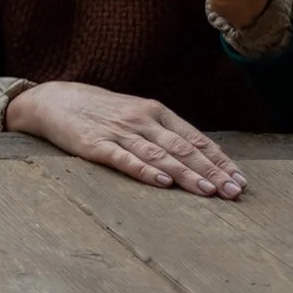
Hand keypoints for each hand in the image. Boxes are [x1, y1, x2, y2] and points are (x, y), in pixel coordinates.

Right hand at [6, 80, 245, 197]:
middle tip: (233, 192)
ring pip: (160, 154)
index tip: (240, 180)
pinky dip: (144, 170)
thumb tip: (198, 157)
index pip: (195, 138)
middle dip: (212, 171)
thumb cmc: (99, 110)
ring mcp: (118, 131)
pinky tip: (162, 181)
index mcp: (155, 111)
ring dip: (186, 174)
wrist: (52, 100)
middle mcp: (141, 119)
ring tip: (208, 191)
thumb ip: (162, 131)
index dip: (220, 160)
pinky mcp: (94, 144)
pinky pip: (124, 158)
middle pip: (183, 148)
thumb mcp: (134, 113)